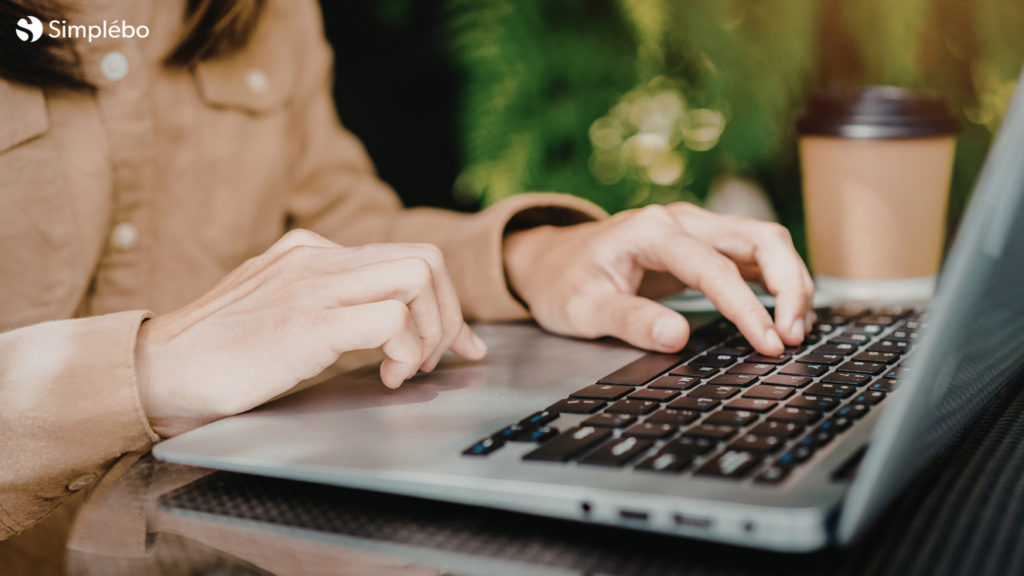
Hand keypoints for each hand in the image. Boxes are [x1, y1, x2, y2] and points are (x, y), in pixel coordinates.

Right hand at [135, 229, 486, 437]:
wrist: (159, 370)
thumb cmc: (216, 353)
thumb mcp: (278, 308)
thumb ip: (327, 303)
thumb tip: (387, 325)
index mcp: (312, 251)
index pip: (406, 257)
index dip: (446, 304)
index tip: (459, 344)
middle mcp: (319, 258)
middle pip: (426, 259)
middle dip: (450, 315)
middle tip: (435, 360)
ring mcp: (314, 284)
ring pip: (419, 276)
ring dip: (432, 330)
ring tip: (408, 370)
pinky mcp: (309, 321)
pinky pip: (392, 319)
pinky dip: (407, 352)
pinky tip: (386, 378)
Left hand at [503, 203, 813, 355]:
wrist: (552, 261)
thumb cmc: (564, 283)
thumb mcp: (582, 309)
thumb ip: (629, 321)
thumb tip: (677, 337)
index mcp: (650, 231)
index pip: (714, 267)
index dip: (747, 307)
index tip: (769, 344)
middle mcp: (680, 220)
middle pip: (759, 237)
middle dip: (789, 284)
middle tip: (795, 336)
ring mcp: (695, 228)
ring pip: (764, 241)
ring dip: (791, 282)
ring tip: (797, 330)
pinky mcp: (703, 244)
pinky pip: (754, 255)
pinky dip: (777, 281)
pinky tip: (786, 314)